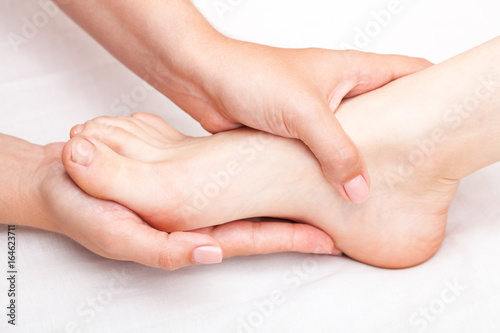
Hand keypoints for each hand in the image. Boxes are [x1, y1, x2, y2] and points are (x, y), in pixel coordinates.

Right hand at [30, 143, 336, 269]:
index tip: (329, 239)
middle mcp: (203, 216)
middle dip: (301, 220)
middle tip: (341, 213)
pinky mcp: (190, 168)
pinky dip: (255, 168)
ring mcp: (200, 192)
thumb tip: (209, 251)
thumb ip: (162, 250)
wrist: (62, 180)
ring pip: (251, 193)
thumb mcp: (117, 235)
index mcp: (193, 236)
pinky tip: (274, 158)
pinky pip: (231, 170)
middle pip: (262, 220)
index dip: (291, 240)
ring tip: (320, 181)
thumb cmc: (82, 212)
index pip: (253, 240)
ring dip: (283, 190)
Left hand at [174, 40, 431, 202]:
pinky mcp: (295, 135)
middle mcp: (339, 91)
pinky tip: (337, 191)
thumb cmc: (250, 76)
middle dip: (401, 138)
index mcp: (351, 71)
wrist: (203, 81)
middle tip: (417, 169)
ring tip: (380, 189)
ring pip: (353, 140)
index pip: (409, 73)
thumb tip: (361, 188)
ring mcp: (317, 115)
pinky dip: (331, 171)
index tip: (448, 122)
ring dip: (362, 162)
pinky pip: (322, 155)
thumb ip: (338, 151)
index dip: (433, 93)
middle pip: (385, 112)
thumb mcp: (305, 112)